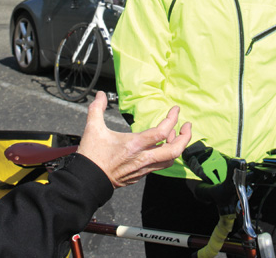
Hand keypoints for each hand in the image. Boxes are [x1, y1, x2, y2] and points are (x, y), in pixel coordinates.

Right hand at [77, 91, 191, 187]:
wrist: (88, 181)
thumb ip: (97, 108)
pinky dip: (165, 155)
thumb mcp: (92, 128)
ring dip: (176, 147)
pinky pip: (159, 165)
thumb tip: (100, 94)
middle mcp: (143, 158)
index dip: (173, 119)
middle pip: (174, 150)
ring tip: (174, 135)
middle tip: (187, 126)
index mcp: (135, 145)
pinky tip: (160, 147)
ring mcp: (143, 168)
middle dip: (185, 137)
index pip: (162, 132)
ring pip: (169, 160)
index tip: (175, 110)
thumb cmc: (92, 156)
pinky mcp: (140, 175)